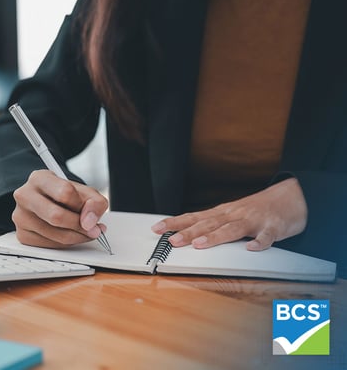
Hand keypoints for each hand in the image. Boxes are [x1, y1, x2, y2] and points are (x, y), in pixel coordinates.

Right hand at [12, 169, 108, 247]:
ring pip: (55, 234)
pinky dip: (66, 244)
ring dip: (76, 237)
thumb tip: (89, 223)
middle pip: (57, 216)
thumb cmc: (65, 196)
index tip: (89, 212)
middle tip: (93, 230)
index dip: (82, 206)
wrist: (48, 202)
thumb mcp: (85, 192)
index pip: (65, 192)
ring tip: (84, 232)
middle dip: (80, 226)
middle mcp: (25, 195)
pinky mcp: (22, 234)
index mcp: (39, 178)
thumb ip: (95, 203)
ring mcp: (20, 216)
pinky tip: (69, 235)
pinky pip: (50, 246)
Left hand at [151, 178, 307, 250]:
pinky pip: (266, 236)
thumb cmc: (256, 209)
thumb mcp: (229, 214)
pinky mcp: (273, 227)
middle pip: (208, 223)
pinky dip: (259, 242)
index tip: (156, 228)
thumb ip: (211, 224)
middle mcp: (233, 215)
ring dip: (215, 237)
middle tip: (172, 241)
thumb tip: (185, 233)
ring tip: (200, 244)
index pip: (193, 217)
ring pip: (232, 229)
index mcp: (221, 213)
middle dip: (189, 232)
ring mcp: (253, 220)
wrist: (290, 198)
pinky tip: (251, 248)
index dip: (174, 222)